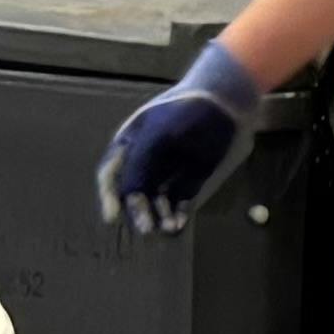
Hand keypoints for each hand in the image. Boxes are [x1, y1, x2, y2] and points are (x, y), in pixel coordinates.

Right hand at [97, 36, 271, 230]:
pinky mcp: (191, 179)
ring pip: (157, 201)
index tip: (112, 219)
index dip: (109, 197)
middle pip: (135, 193)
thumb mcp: (156, 137)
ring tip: (167, 229)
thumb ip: (138, 166)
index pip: (111, 175)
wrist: (225, 103)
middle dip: (138, 212)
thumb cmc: (184, 112)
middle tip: (146, 230)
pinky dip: (178, 214)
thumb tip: (128, 197)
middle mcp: (146, 160)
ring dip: (160, 217)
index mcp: (129, 144)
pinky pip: (180, 202)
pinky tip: (179, 224)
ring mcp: (169, 171)